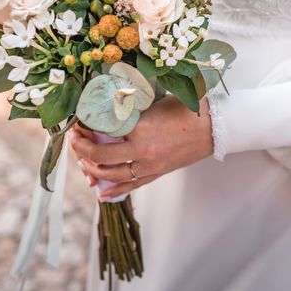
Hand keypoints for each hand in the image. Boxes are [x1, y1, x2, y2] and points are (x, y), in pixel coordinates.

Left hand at [70, 95, 212, 199]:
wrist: (215, 127)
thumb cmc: (188, 108)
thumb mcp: (156, 99)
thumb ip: (131, 103)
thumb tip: (106, 100)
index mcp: (140, 126)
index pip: (101, 127)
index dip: (85, 122)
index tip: (78, 117)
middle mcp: (141, 149)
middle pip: (99, 154)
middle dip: (80, 147)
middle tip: (75, 137)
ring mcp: (148, 165)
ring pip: (110, 174)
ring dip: (91, 168)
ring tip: (82, 160)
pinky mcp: (156, 173)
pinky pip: (129, 186)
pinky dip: (112, 190)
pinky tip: (100, 190)